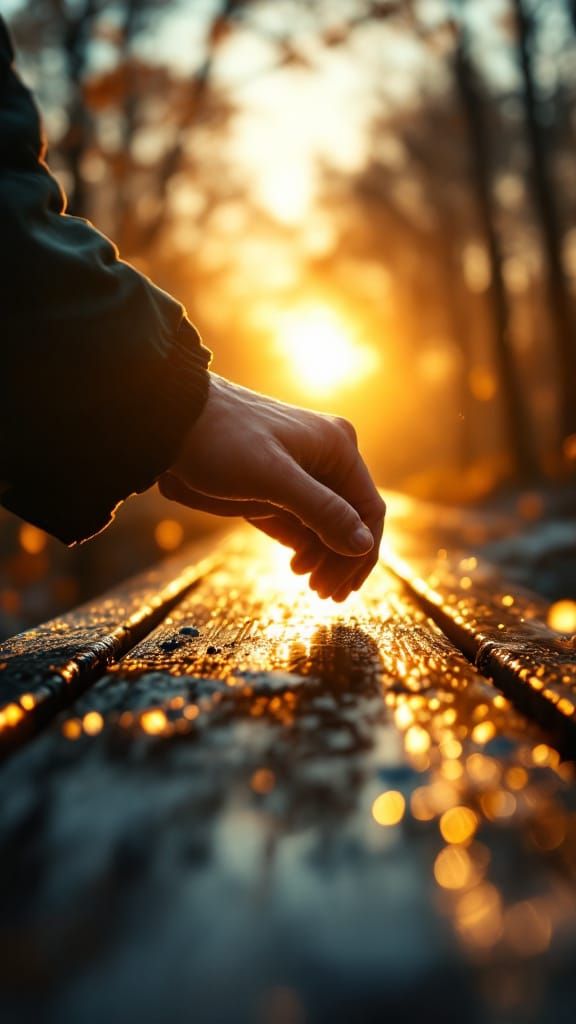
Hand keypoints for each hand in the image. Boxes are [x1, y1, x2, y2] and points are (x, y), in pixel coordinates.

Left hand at [158, 374, 384, 600]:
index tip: (343, 586)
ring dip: (323, 557)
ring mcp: (301, 472)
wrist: (170, 422)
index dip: (361, 552)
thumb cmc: (221, 440)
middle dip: (341, 559)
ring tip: (310, 585)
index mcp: (337, 447)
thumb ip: (321, 511)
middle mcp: (326, 458)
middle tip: (324, 594)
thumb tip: (364, 545)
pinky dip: (304, 546)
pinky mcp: (276, 485)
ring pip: (327, 524)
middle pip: (350, 520)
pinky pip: (303, 521)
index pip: (368, 510)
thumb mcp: (273, 478)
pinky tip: (297, 566)